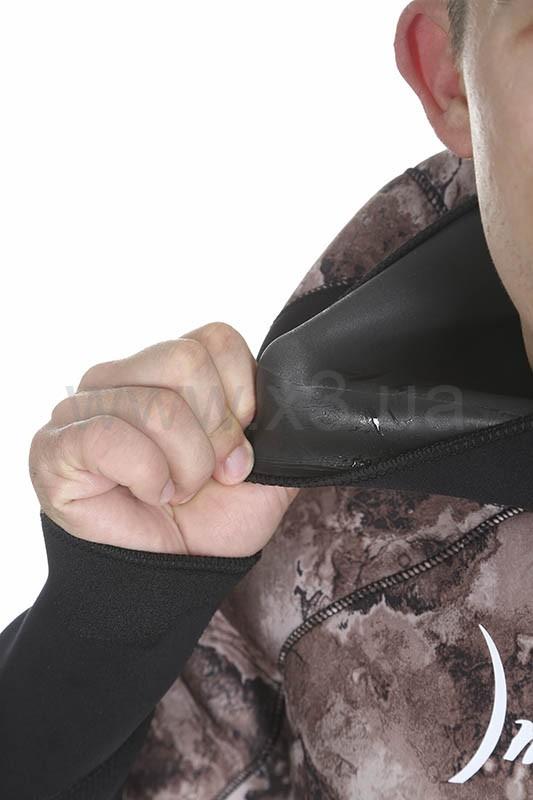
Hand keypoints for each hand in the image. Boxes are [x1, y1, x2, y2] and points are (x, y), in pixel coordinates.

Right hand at [29, 322, 299, 555]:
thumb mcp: (263, 471)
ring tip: (175, 491)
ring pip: (158, 406)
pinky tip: (148, 495)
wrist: (170, 577)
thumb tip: (304, 398)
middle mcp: (121, 376)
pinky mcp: (56, 443)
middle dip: (215, 434)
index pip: (215, 338)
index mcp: (166, 371)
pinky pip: (112, 438)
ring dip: (185, 467)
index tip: (237, 449)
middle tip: (208, 475)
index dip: (241, 397)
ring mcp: (82, 405)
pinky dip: (148, 477)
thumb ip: (282, 427)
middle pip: (186, 360)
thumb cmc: (207, 520)